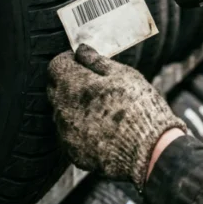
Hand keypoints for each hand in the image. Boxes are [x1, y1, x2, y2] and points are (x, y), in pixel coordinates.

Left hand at [47, 44, 186, 190]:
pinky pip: (71, 135)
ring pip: (62, 114)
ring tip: (102, 109)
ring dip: (74, 107)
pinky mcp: (73, 153)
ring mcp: (65, 133)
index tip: (84, 63)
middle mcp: (61, 109)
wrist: (147, 149)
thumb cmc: (137, 105)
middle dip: (69, 83)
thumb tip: (81, 50)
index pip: (55, 65)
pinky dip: (81, 130)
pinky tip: (102, 129)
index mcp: (71, 84)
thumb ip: (96, 60)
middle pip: (55, 89)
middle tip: (94, 85)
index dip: (70, 61)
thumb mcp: (121, 74)